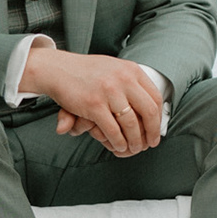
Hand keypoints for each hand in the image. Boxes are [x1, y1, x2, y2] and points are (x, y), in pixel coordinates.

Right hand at [22, 42, 164, 156]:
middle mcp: (123, 79)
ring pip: (131, 124)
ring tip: (134, 149)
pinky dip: (119, 142)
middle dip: (152, 131)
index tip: (156, 129)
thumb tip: (154, 105)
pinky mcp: (94, 104)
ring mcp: (109, 91)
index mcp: (131, 70)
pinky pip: (113, 130)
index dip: (158, 117)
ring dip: (135, 140)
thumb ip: (132, 84)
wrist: (58, 68)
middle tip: (150, 143)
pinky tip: (119, 146)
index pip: (155, 97)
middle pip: (149, 111)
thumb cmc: (87, 72)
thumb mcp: (114, 70)